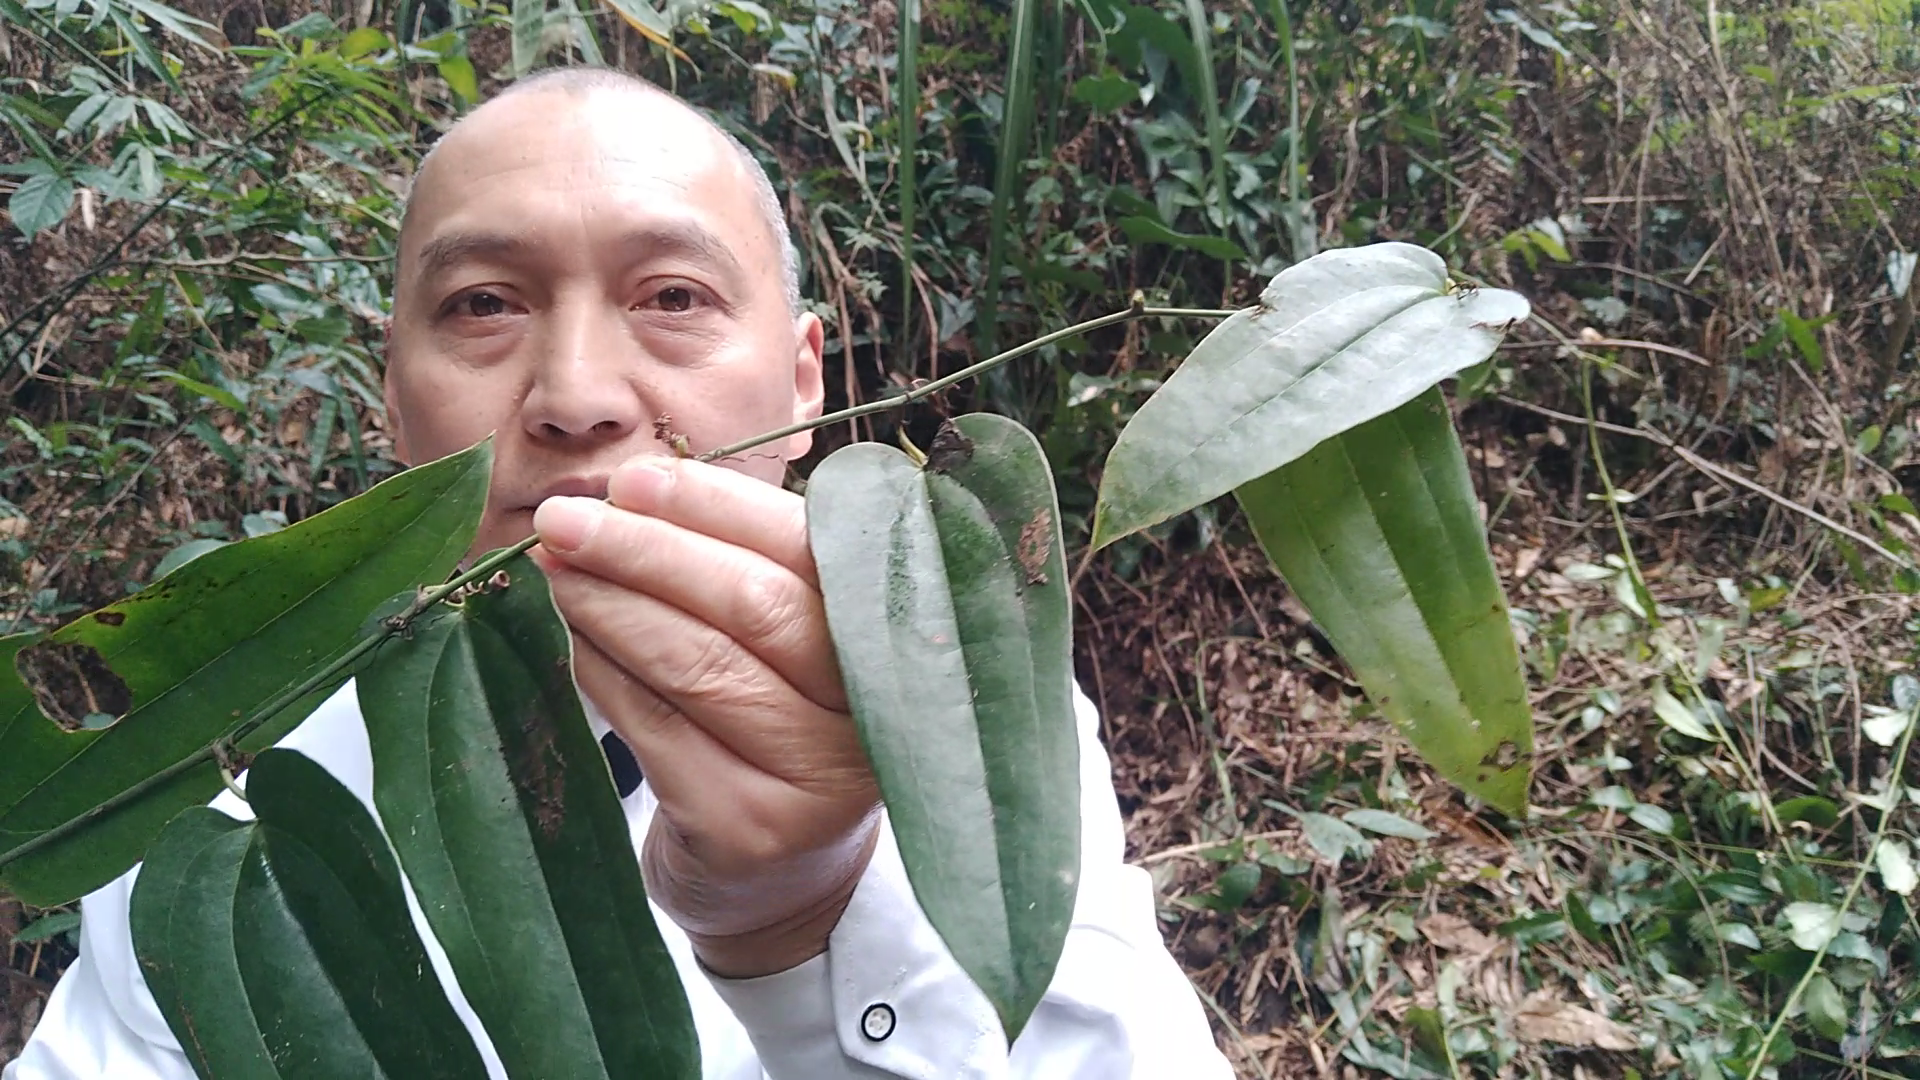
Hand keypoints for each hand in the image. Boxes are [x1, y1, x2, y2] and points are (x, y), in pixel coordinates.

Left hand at [529, 457, 879, 978]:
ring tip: (558, 566)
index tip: (633, 481)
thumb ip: (742, 563)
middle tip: (566, 517)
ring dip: (612, 605)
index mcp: (897, 635)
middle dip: (647, 550)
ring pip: (698, 663)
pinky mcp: (750, 828)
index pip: (806, 550)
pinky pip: (657, 726)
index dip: (715, 508)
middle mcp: (872, 710)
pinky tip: (575, 637)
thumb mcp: (792, 638)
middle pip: (752, 605)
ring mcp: (816, 778)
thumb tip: (631, 493)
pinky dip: (603, 672)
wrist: (784, 875)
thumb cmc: (781, 723)